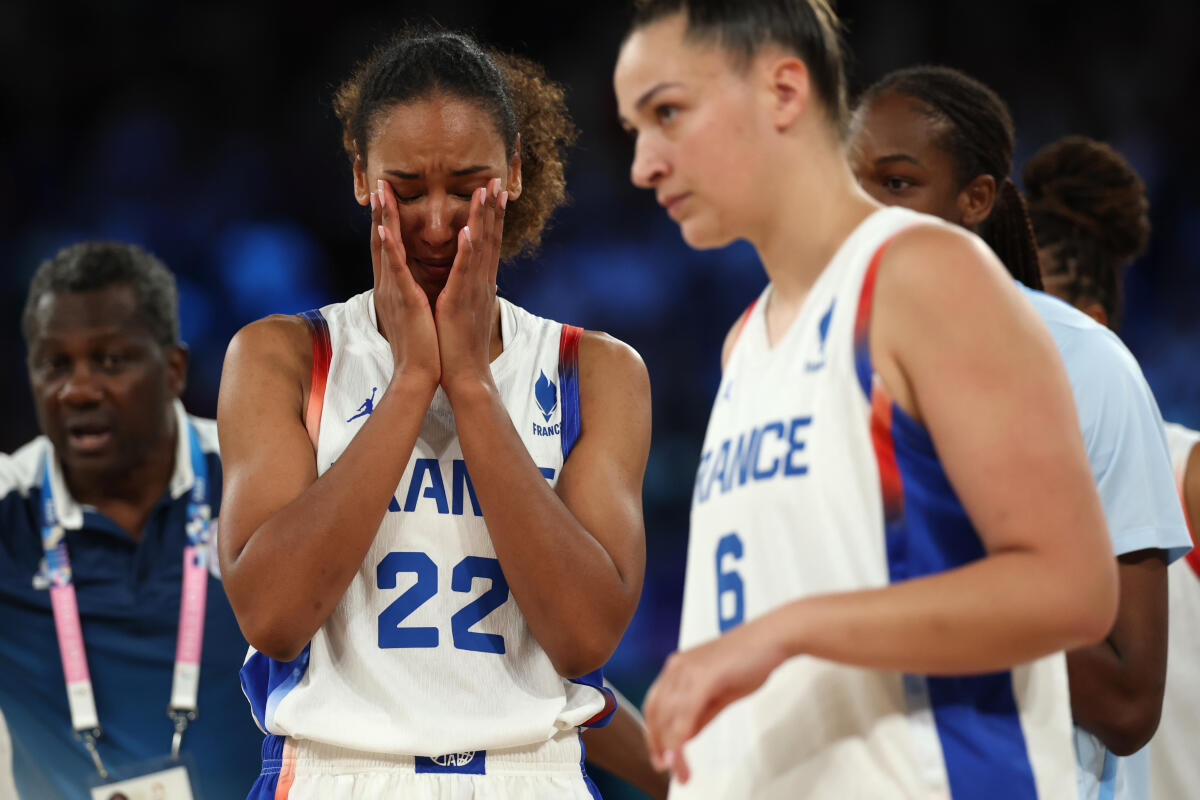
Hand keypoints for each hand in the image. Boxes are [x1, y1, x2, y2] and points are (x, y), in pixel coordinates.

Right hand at [374, 179, 439, 389]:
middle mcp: (389, 286)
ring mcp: (394, 292)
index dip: (385, 223)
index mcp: (394, 289)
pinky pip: (396, 270)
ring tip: (381, 194)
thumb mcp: (416, 314)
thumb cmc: (422, 346)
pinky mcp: (404, 300)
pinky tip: (384, 230)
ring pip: (386, 248)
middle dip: (381, 212)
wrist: (419, 373)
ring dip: (384, 219)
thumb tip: (416, 286)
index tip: (386, 199)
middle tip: (378, 184)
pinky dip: (390, 249)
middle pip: (382, 242)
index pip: (388, 249)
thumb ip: (413, 295)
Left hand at [435, 177, 506, 398]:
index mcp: (480, 283)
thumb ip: (470, 289)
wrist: (465, 373)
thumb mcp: (467, 309)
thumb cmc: (461, 344)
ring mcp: (473, 290)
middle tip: (497, 179)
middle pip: (490, 238)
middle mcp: (481, 282)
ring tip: (486, 192)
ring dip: (483, 218)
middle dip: (493, 207)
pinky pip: (464, 271)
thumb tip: (474, 278)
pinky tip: (469, 231)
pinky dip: (468, 250)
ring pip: (481, 248)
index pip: (488, 242)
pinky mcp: (460, 300)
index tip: (495, 192)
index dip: (492, 216)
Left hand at [642, 619, 784, 783]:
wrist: (773, 638)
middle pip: (656, 712)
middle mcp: (678, 666)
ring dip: (671, 748)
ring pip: (669, 716)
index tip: (660, 755)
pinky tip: (681, 755)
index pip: (655, 704)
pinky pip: (686, 714)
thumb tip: (683, 736)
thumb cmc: (751, 660)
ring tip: (679, 769)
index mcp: (678, 666)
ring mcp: (689, 670)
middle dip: (658, 743)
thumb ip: (700, 714)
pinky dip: (680, 738)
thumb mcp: (720, 692)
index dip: (654, 733)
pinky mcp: (705, 676)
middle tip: (666, 768)